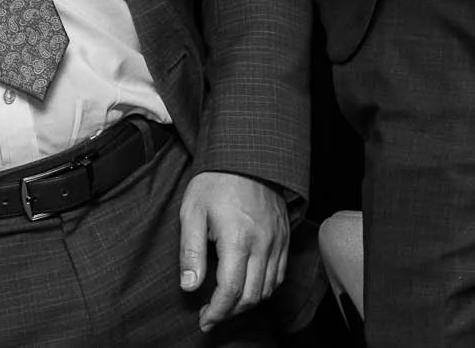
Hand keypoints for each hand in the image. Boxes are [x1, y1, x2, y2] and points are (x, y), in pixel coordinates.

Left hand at [178, 170, 288, 330]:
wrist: (246, 154)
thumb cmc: (215, 181)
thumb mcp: (192, 211)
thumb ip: (191, 251)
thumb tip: (189, 286)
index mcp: (237, 240)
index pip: (230, 291)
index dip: (216, 312)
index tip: (204, 319)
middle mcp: (262, 244)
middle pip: (252, 296)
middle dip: (230, 312)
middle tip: (212, 314)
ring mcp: (277, 241)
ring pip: (268, 289)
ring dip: (248, 303)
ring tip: (227, 303)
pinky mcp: (284, 237)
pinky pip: (280, 274)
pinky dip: (265, 288)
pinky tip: (249, 286)